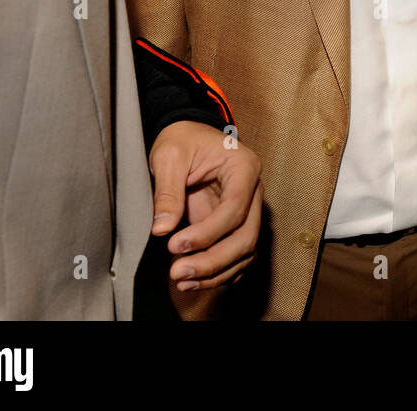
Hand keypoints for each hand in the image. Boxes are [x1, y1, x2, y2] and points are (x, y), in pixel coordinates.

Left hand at [148, 120, 262, 291]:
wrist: (188, 135)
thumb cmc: (182, 139)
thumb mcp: (169, 157)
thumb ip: (167, 192)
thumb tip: (162, 229)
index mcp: (244, 168)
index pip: (235, 209)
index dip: (207, 233)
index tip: (174, 245)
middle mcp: (253, 191)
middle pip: (246, 236)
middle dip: (214, 260)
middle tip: (178, 272)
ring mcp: (249, 210)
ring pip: (245, 251)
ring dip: (216, 272)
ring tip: (181, 281)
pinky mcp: (237, 224)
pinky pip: (237, 255)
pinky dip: (219, 272)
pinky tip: (194, 280)